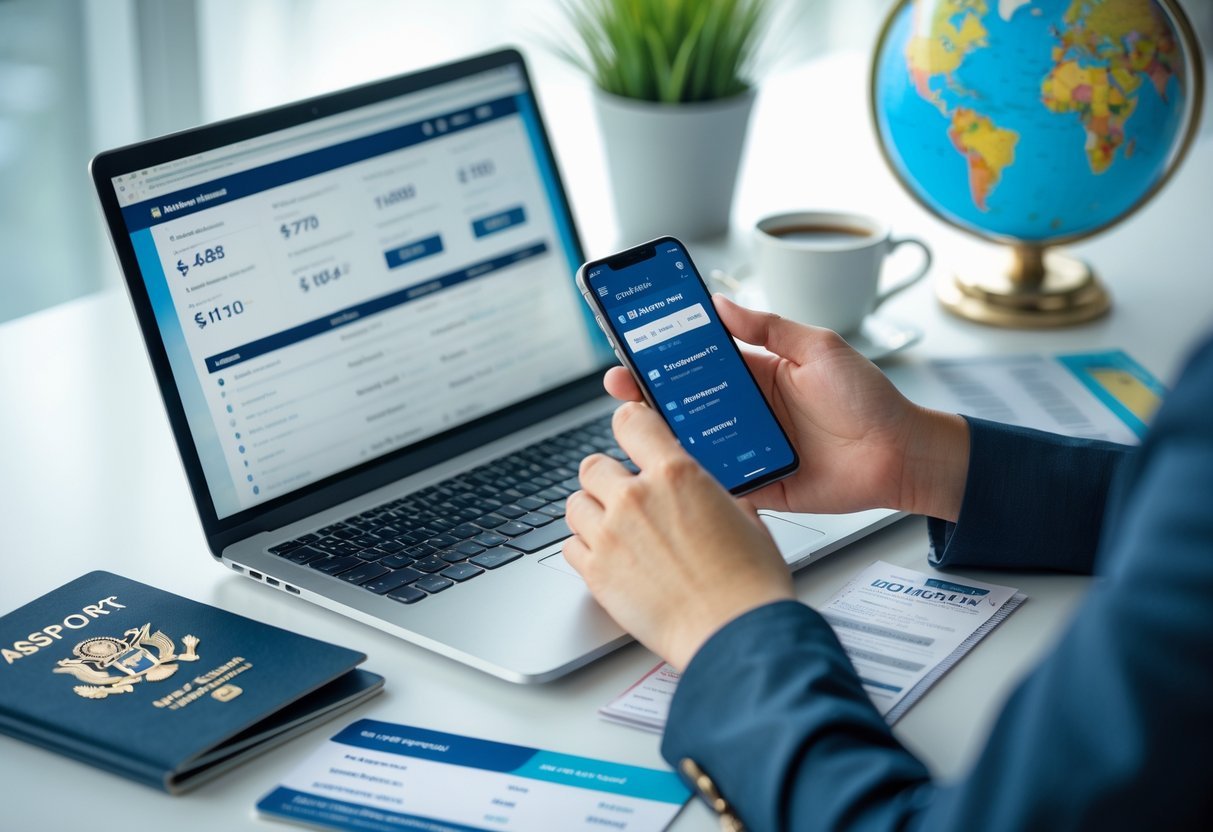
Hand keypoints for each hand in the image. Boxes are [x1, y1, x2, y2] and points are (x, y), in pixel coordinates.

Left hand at [564, 402, 793, 670]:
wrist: (734, 634)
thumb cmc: (748, 583)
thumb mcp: (745, 516)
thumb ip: (711, 493)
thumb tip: (703, 491)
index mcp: (676, 474)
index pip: (631, 421)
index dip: (629, 424)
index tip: (629, 431)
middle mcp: (636, 498)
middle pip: (593, 466)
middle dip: (608, 479)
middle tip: (626, 497)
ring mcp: (610, 536)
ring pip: (575, 505)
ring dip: (592, 513)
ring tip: (616, 531)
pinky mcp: (596, 573)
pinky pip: (570, 546)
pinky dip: (585, 549)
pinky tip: (609, 558)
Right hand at [603, 295, 968, 521]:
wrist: (902, 454)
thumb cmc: (869, 398)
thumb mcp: (819, 348)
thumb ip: (768, 328)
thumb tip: (719, 304)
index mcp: (757, 374)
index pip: (699, 359)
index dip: (666, 352)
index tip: (634, 341)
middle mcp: (747, 411)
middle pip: (686, 401)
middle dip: (649, 393)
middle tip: (621, 385)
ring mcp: (750, 449)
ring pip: (696, 442)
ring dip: (666, 434)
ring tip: (637, 424)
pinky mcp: (759, 484)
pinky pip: (720, 482)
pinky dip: (697, 478)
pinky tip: (674, 470)